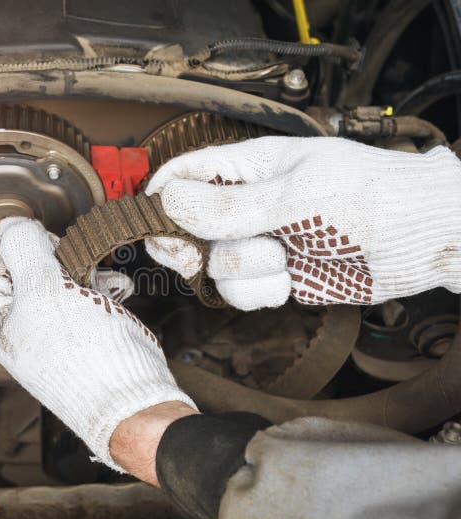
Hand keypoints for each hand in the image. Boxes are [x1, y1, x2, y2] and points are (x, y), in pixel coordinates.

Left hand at [0, 217, 196, 470]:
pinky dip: (105, 286)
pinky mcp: (84, 328)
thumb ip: (24, 249)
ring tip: (102, 282)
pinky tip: (116, 294)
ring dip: (88, 269)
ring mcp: (54, 327)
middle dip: (62, 258)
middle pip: (34, 263)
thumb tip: (10, 222)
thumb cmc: (84, 357)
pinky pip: (89, 291)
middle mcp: (21, 323)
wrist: (132, 397)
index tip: (48, 247)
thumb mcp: (43, 292)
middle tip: (76, 267)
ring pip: (65, 274)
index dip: (24, 245)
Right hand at [144, 136, 460, 309]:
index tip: (155, 223)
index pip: (182, 174)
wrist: (421, 239)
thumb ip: (229, 206)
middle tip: (195, 255)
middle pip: (184, 228)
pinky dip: (261, 292)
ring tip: (283, 258)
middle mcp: (245, 206)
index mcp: (246, 167)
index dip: (160, 198)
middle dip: (189, 246)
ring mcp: (258, 242)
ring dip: (244, 269)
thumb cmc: (367, 196)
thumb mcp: (295, 195)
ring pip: (213, 266)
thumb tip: (168, 202)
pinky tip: (289, 280)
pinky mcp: (274, 277)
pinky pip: (240, 292)